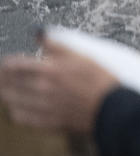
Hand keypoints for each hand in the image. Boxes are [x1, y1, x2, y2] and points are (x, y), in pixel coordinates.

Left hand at [0, 36, 119, 133]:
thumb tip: (39, 33)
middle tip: (3, 74)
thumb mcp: (82, 54)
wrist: (112, 107)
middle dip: (3, 78)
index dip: (7, 62)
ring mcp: (43, 107)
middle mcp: (42, 89)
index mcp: (49, 69)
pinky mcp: (47, 121)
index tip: (7, 62)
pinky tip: (17, 107)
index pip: (15, 65)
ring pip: (11, 101)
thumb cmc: (101, 80)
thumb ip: (57, 44)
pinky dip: (15, 111)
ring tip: (7, 89)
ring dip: (6, 93)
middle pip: (9, 83)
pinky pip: (21, 118)